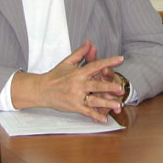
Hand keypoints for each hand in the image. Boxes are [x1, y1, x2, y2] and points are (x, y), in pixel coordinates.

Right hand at [10, 40, 124, 122]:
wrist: (41, 90)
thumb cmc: (55, 75)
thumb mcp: (67, 62)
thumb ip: (80, 53)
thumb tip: (90, 42)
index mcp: (78, 73)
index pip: (96, 65)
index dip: (109, 62)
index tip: (121, 59)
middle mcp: (78, 85)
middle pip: (96, 85)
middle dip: (109, 87)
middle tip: (121, 88)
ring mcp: (76, 97)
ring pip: (94, 101)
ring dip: (106, 103)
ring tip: (118, 105)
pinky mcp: (74, 107)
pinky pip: (87, 112)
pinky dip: (95, 116)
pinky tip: (104, 119)